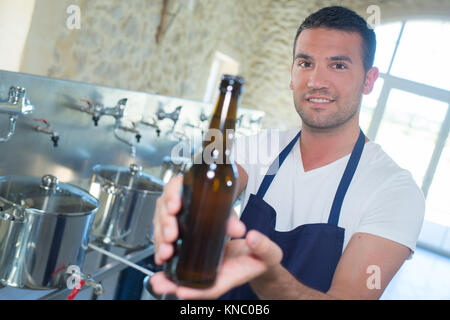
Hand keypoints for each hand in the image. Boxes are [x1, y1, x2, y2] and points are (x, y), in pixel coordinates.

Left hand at [150, 227, 282, 298]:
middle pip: (193, 285)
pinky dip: (174, 261)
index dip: (196, 291)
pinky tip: (163, 259)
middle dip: (175, 286)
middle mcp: (216, 275)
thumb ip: (264, 247)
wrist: (258, 254)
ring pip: (186, 275)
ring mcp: (208, 267)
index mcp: (231, 276)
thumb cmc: (262, 258)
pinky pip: (187, 261)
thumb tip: (252, 237)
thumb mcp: (269, 253)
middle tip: (159, 284)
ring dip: (170, 277)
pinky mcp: (203, 256)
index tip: (182, 292)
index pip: (212, 288)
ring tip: (155, 278)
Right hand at [152, 174, 247, 266]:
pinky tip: (162, 257)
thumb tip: (238, 229)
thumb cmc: (216, 205)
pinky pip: (159, 236)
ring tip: (167, 251)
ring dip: (161, 238)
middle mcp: (173, 199)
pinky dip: (160, 248)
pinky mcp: (165, 228)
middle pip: (163, 207)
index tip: (174, 208)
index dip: (171, 196)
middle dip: (165, 223)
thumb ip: (230, 220)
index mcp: (186, 187)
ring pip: (158, 223)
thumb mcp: (224, 210)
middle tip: (171, 236)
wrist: (216, 210)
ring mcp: (167, 213)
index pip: (174, 186)